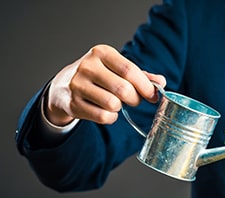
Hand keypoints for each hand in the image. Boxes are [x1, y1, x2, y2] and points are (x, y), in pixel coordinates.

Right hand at [45, 44, 165, 125]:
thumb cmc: (98, 76)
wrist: (63, 86)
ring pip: (113, 104)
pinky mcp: (73, 104)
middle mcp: (87, 66)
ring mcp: (78, 85)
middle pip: (123, 89)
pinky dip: (110, 117)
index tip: (154, 96)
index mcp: (101, 53)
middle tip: (134, 101)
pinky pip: (103, 117)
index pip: (130, 71)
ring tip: (115, 103)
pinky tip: (106, 111)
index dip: (146, 86)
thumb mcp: (117, 69)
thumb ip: (141, 75)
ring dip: (120, 108)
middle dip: (135, 99)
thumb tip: (161, 83)